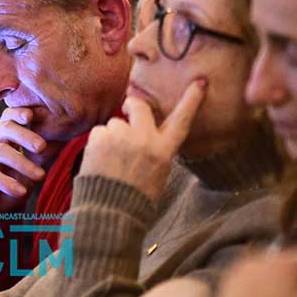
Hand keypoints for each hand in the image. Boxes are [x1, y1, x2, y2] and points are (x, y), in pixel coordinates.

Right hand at [0, 107, 50, 219]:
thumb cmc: (11, 187)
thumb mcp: (30, 171)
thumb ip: (41, 157)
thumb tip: (61, 141)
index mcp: (2, 135)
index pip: (9, 117)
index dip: (19, 113)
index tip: (32, 116)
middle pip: (5, 129)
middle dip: (26, 136)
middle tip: (42, 147)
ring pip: (0, 151)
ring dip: (22, 163)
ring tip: (40, 176)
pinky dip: (7, 182)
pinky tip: (21, 192)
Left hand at [80, 83, 204, 201]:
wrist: (109, 214)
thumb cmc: (135, 200)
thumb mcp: (157, 176)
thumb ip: (154, 151)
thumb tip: (144, 135)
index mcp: (163, 151)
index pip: (181, 121)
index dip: (191, 100)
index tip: (199, 81)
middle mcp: (145, 139)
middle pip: (139, 106)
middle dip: (132, 105)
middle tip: (128, 109)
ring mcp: (122, 137)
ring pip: (115, 123)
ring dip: (112, 136)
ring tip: (110, 160)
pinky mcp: (101, 138)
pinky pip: (98, 132)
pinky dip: (96, 144)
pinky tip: (99, 162)